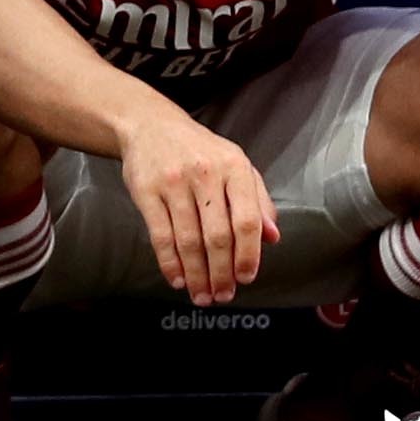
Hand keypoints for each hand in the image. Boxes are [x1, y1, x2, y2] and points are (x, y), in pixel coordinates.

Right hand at [112, 110, 283, 305]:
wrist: (151, 125)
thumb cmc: (200, 151)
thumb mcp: (237, 165)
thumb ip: (259, 201)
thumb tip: (273, 238)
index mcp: (234, 167)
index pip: (247, 220)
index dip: (249, 255)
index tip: (246, 278)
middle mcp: (205, 173)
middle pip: (217, 236)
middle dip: (222, 273)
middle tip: (223, 295)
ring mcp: (173, 182)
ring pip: (188, 241)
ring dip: (197, 275)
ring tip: (202, 295)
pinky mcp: (146, 190)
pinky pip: (160, 236)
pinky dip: (170, 263)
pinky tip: (178, 279)